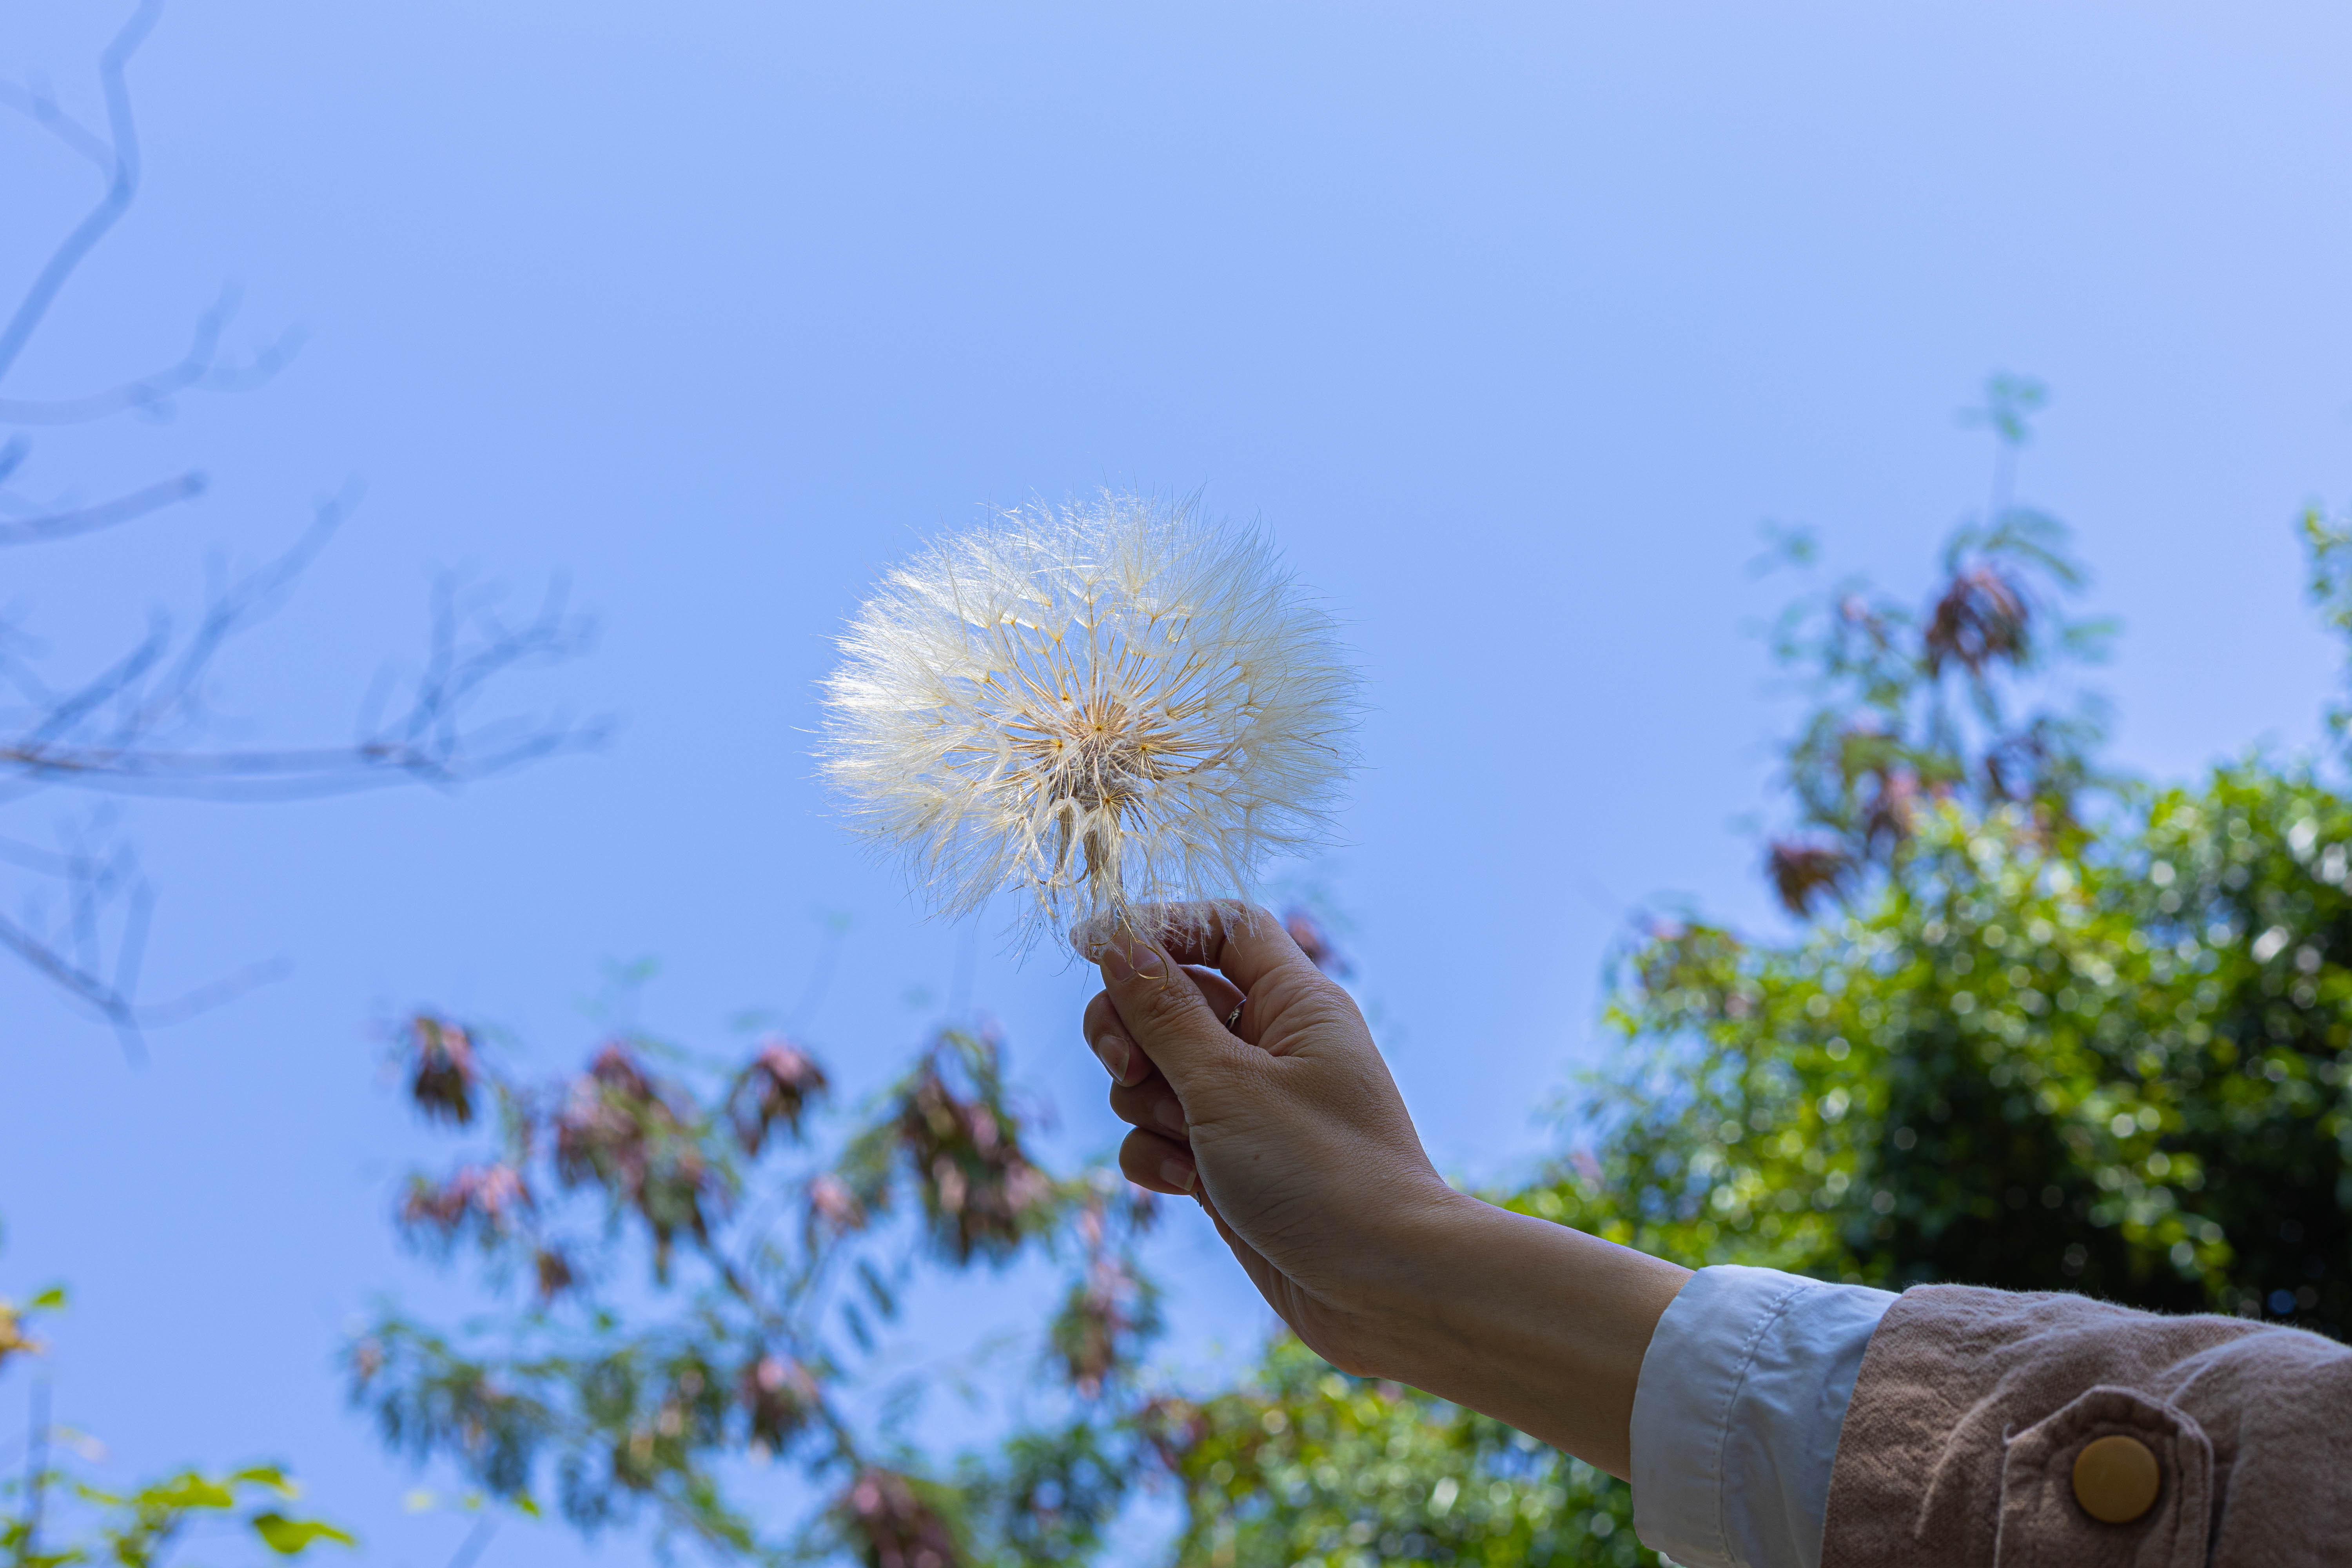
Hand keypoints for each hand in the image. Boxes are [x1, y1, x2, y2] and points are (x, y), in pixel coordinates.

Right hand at [1079, 903, 1459, 1379]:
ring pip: (1154, 1072)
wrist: (1380, 1287)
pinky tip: (1187, 1186)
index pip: (1220, 928)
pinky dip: (1159, 1156)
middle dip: (1130, 1028)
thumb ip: (1163, 1009)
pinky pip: (1162, 1135)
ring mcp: (1249, 1106)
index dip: (1156, 928)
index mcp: (1294, 1003)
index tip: (1090, 946)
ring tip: (1185, 1143)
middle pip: (1169, 997)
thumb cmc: (1320, 1173)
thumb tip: (1117, 940)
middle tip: (1127, 1064)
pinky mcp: (1228, 1162)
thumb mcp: (1226, 1082)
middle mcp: (1273, 1046)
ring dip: (1145, 1104)